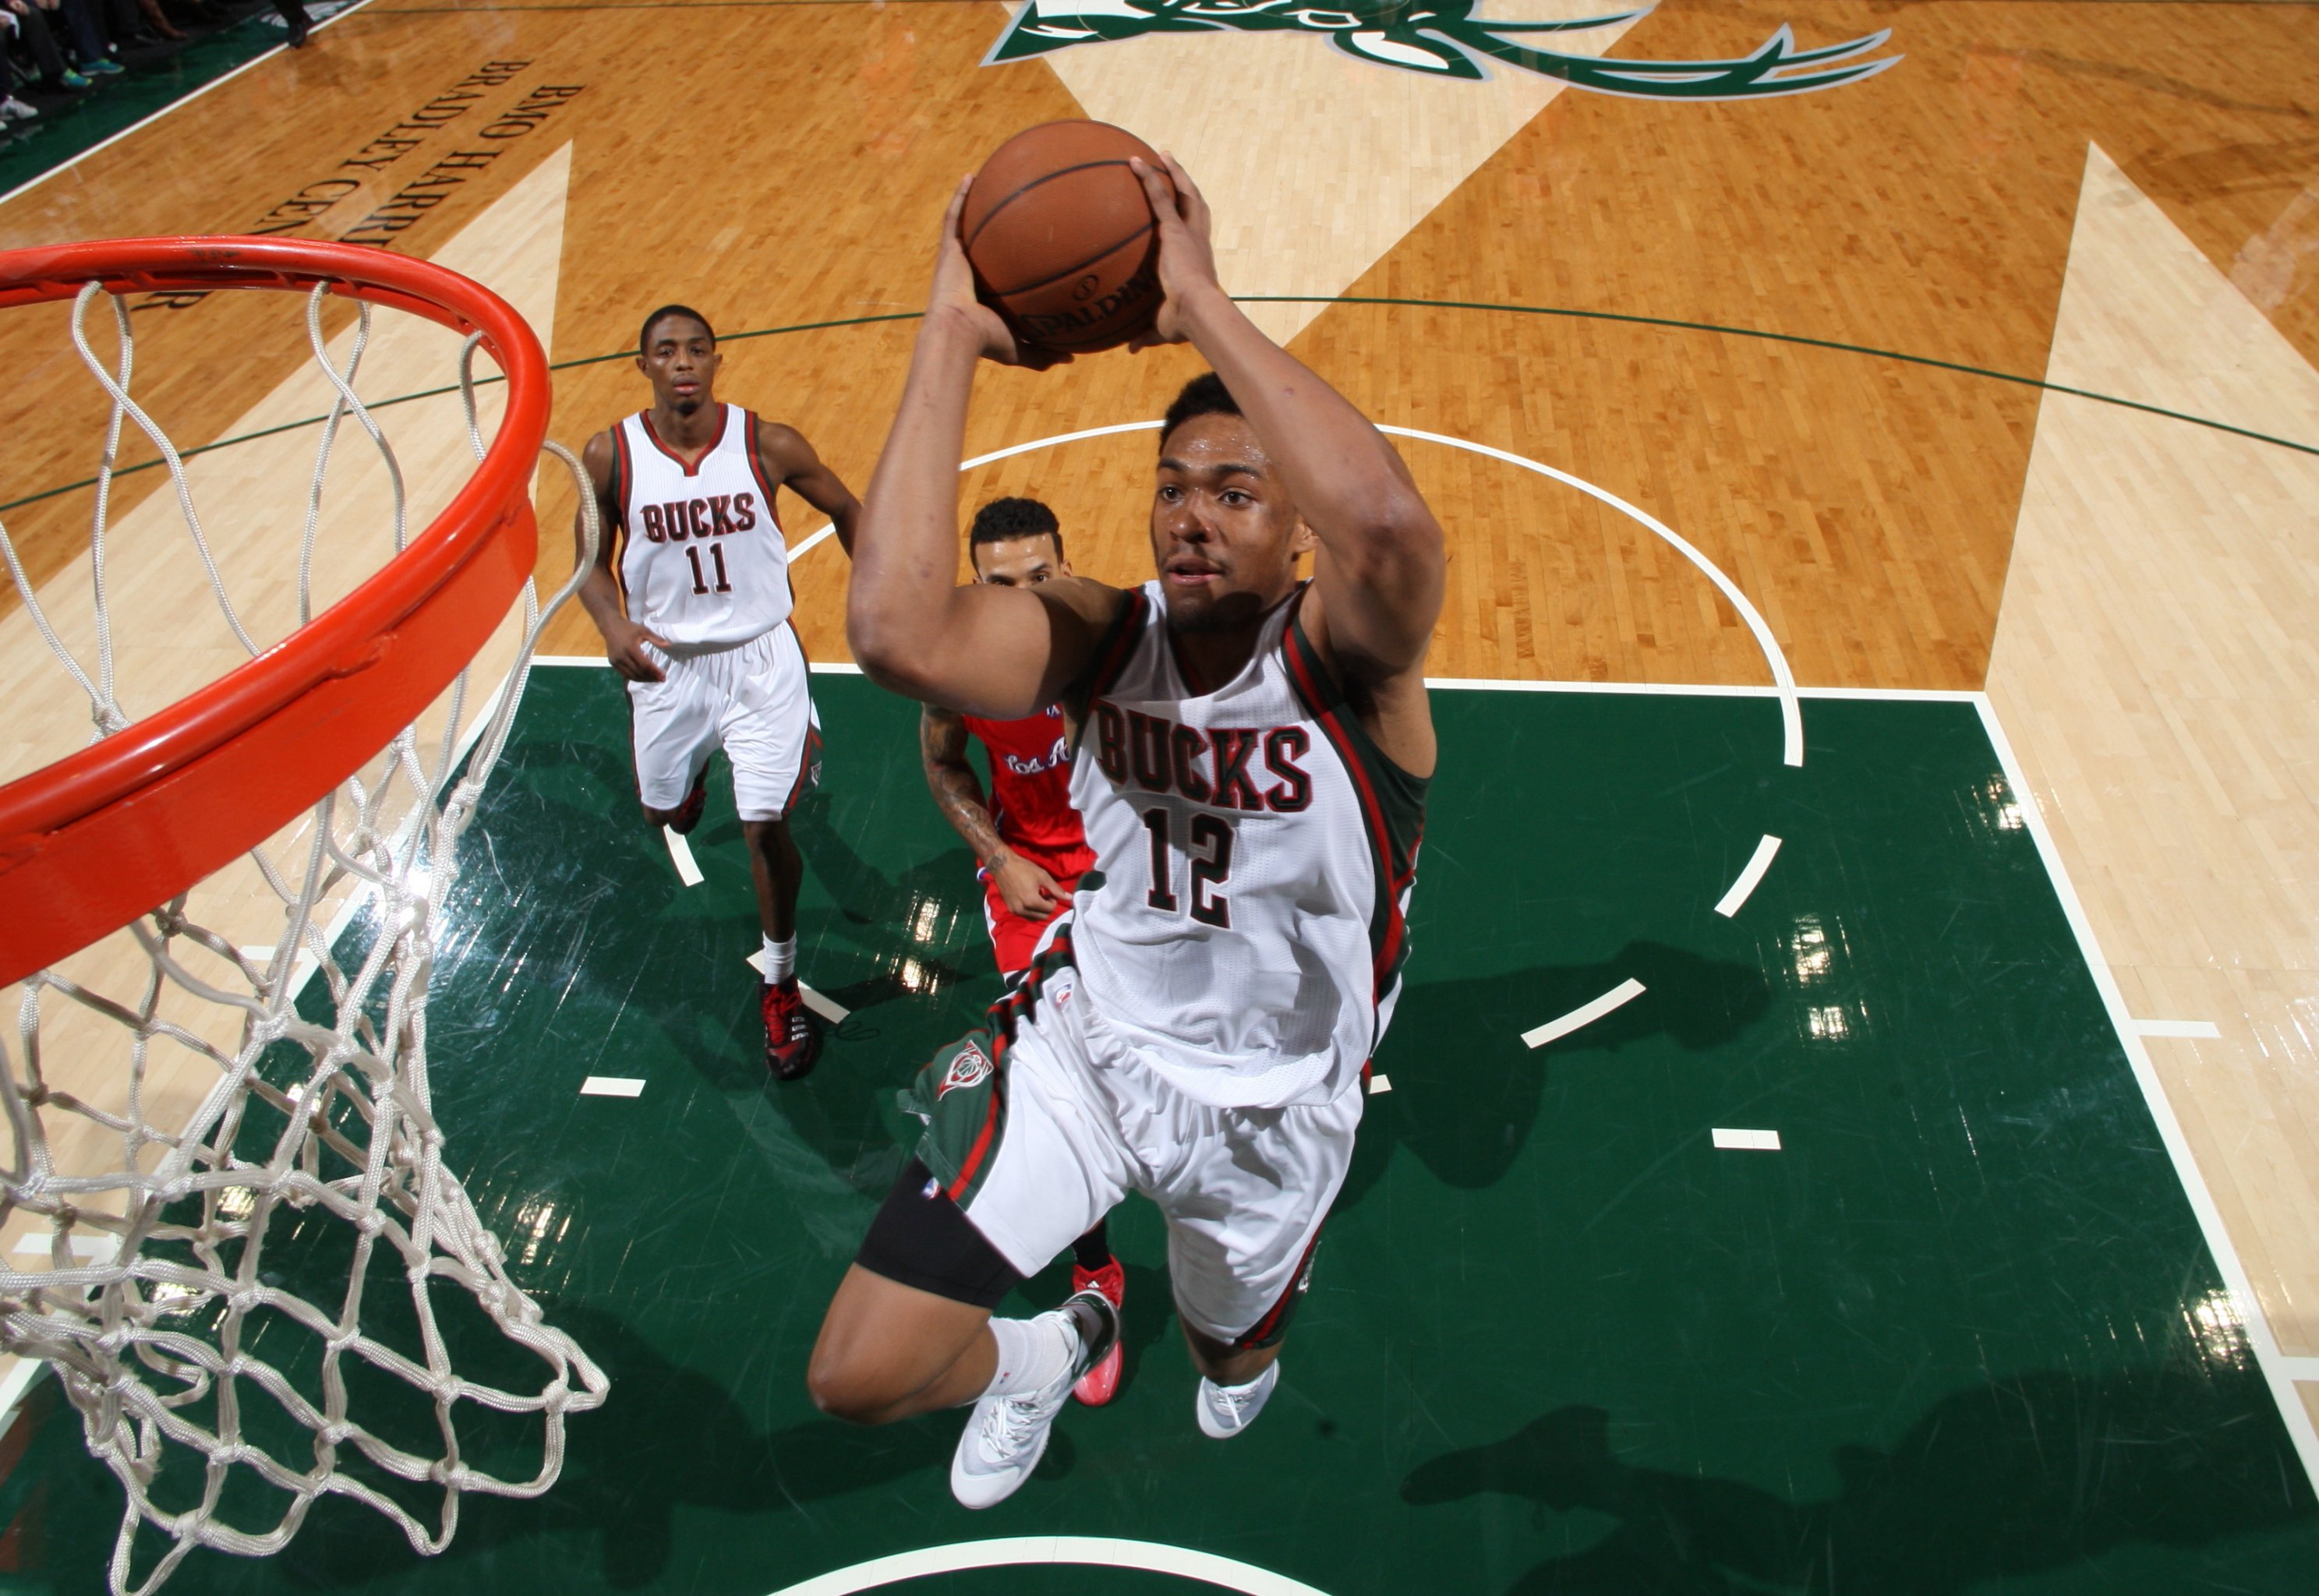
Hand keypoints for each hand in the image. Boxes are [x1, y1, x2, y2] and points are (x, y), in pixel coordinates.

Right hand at [603, 615, 670, 682]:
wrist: (610, 626)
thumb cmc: (628, 628)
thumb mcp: (643, 630)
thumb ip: (656, 638)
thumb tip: (668, 645)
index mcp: (631, 648)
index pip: (645, 665)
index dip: (655, 672)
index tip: (663, 676)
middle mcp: (622, 657)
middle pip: (639, 672)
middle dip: (651, 677)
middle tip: (661, 679)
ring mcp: (616, 661)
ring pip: (632, 676)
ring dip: (644, 679)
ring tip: (654, 679)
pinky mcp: (613, 663)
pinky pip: (625, 674)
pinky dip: (635, 677)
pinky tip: (644, 676)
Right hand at [927, 174, 1073, 371]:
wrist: (960, 332)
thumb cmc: (989, 341)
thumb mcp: (1024, 347)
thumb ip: (1046, 352)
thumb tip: (1073, 358)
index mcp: (986, 292)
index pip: (999, 270)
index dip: (1009, 257)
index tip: (1027, 242)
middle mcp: (971, 272)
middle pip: (983, 242)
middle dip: (993, 224)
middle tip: (1012, 203)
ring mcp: (958, 259)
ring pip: (966, 225)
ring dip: (974, 203)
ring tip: (987, 179)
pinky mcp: (948, 250)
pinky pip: (954, 218)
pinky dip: (960, 198)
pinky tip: (970, 177)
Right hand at [988, 852, 1067, 920]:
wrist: (1002, 865)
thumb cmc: (1024, 868)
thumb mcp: (1042, 876)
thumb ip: (1056, 889)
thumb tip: (1069, 898)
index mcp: (1032, 901)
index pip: (1050, 909)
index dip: (1053, 900)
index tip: (1049, 891)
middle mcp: (1023, 909)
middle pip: (1043, 916)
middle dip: (1047, 907)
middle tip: (1045, 895)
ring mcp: (1015, 910)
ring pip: (1034, 917)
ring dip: (1039, 910)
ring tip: (1037, 897)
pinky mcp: (1010, 909)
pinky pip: (1025, 915)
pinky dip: (1031, 910)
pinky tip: (1029, 898)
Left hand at [1127, 152, 1222, 349]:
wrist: (1198, 311)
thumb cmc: (1186, 322)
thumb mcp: (1162, 327)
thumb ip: (1146, 334)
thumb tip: (1131, 349)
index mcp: (1197, 259)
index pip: (1194, 231)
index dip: (1190, 217)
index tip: (1181, 208)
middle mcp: (1197, 240)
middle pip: (1195, 202)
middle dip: (1185, 182)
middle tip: (1174, 166)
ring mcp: (1187, 232)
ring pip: (1183, 192)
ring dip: (1172, 172)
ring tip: (1161, 155)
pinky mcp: (1175, 230)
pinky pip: (1159, 196)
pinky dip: (1148, 177)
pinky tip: (1134, 162)